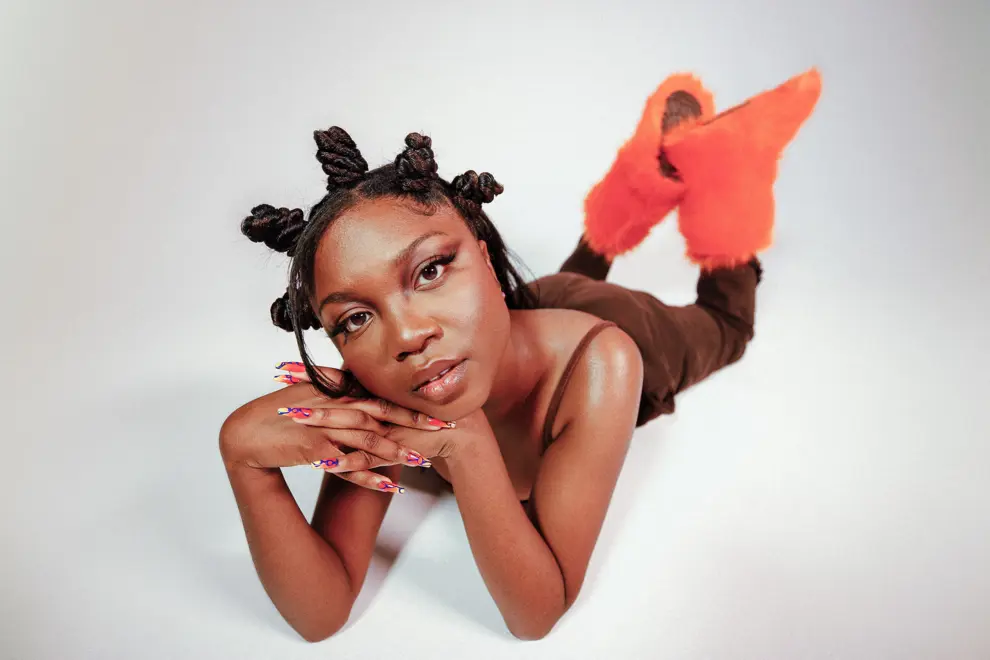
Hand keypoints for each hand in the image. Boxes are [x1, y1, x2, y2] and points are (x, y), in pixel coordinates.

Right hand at [219, 362, 454, 493]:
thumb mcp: (311, 396)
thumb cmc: (279, 415)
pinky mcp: (312, 450)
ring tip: (423, 460)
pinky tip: (390, 486)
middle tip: (444, 430)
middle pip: (379, 414)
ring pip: (366, 440)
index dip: (407, 403)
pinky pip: (347, 466)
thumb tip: (363, 386)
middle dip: (412, 423)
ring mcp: (322, 427)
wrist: (244, 433)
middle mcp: (331, 406)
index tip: (435, 409)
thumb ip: (338, 393)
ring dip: (396, 451)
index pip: (377, 395)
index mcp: (332, 390)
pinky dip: (369, 477)